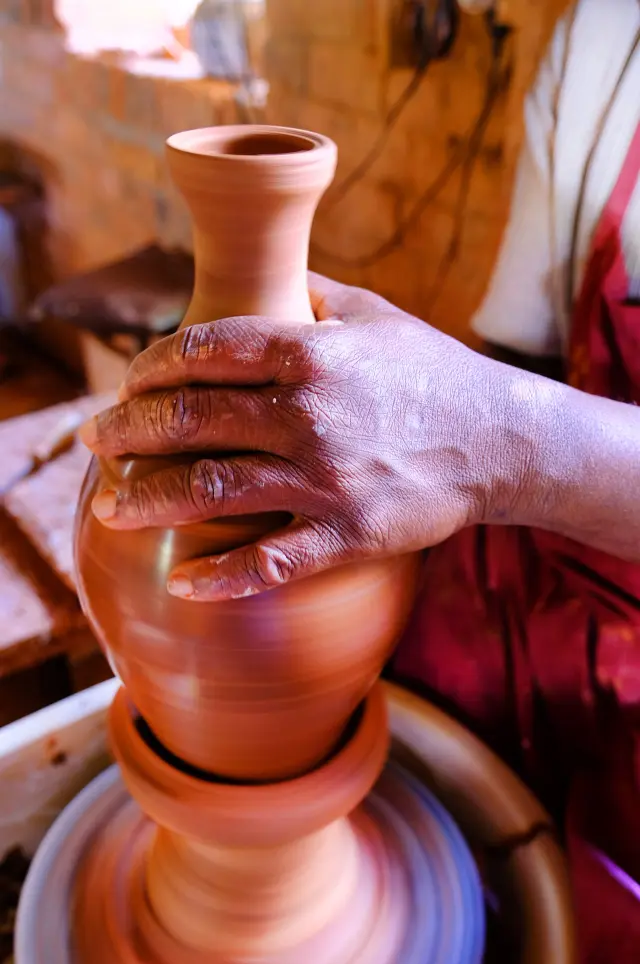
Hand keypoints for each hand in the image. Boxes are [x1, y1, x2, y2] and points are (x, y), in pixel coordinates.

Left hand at [79, 273, 530, 599]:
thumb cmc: (434, 372)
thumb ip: (312, 293)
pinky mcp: (346, 534)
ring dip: (148, 500)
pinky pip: (268, 561)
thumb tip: (263, 273)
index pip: (205, 350)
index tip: (128, 383)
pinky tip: (183, 581)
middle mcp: (308, 413)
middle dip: (129, 431)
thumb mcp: (376, 315)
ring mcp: (325, 478)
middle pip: (191, 419)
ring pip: (211, 489)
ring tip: (109, 508)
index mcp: (311, 352)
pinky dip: (220, 576)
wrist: (500, 442)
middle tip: (97, 442)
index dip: (150, 365)